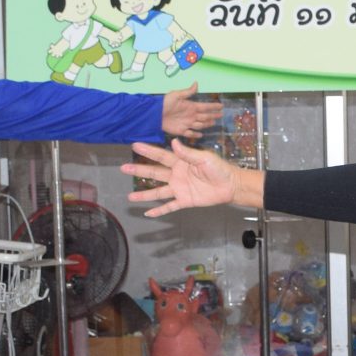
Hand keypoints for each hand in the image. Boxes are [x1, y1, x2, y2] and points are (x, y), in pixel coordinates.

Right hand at [122, 140, 238, 216]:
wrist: (231, 186)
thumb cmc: (219, 169)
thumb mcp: (204, 158)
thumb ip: (188, 153)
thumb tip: (173, 141)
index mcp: (181, 162)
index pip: (161, 156)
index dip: (148, 151)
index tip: (135, 145)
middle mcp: (177, 175)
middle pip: (154, 173)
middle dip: (139, 170)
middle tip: (124, 168)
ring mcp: (179, 189)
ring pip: (158, 192)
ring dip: (144, 194)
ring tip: (130, 196)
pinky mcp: (185, 201)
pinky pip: (170, 206)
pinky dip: (159, 210)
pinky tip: (148, 213)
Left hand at [161, 83, 223, 141]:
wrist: (154, 114)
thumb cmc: (165, 103)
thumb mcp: (176, 95)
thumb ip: (187, 92)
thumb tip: (196, 83)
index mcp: (191, 106)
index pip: (205, 107)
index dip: (213, 106)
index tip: (221, 106)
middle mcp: (191, 115)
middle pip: (205, 116)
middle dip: (213, 115)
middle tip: (221, 115)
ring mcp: (187, 123)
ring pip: (200, 125)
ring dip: (207, 124)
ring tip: (213, 123)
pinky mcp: (181, 131)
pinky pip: (191, 133)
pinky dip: (196, 134)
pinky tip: (201, 135)